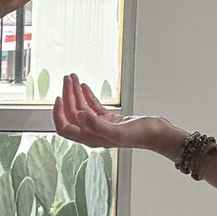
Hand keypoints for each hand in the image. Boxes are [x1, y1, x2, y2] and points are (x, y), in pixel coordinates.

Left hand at [54, 73, 182, 158]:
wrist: (159, 133)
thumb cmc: (141, 134)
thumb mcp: (117, 131)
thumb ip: (96, 125)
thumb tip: (78, 115)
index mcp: (91, 138)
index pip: (65, 128)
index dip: (58, 114)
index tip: (58, 97)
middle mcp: (93, 133)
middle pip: (72, 114)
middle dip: (68, 95)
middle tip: (68, 78)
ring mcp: (101, 126)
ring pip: (82, 108)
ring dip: (76, 92)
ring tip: (73, 77)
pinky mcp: (110, 119)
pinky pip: (93, 106)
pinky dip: (87, 95)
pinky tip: (84, 86)